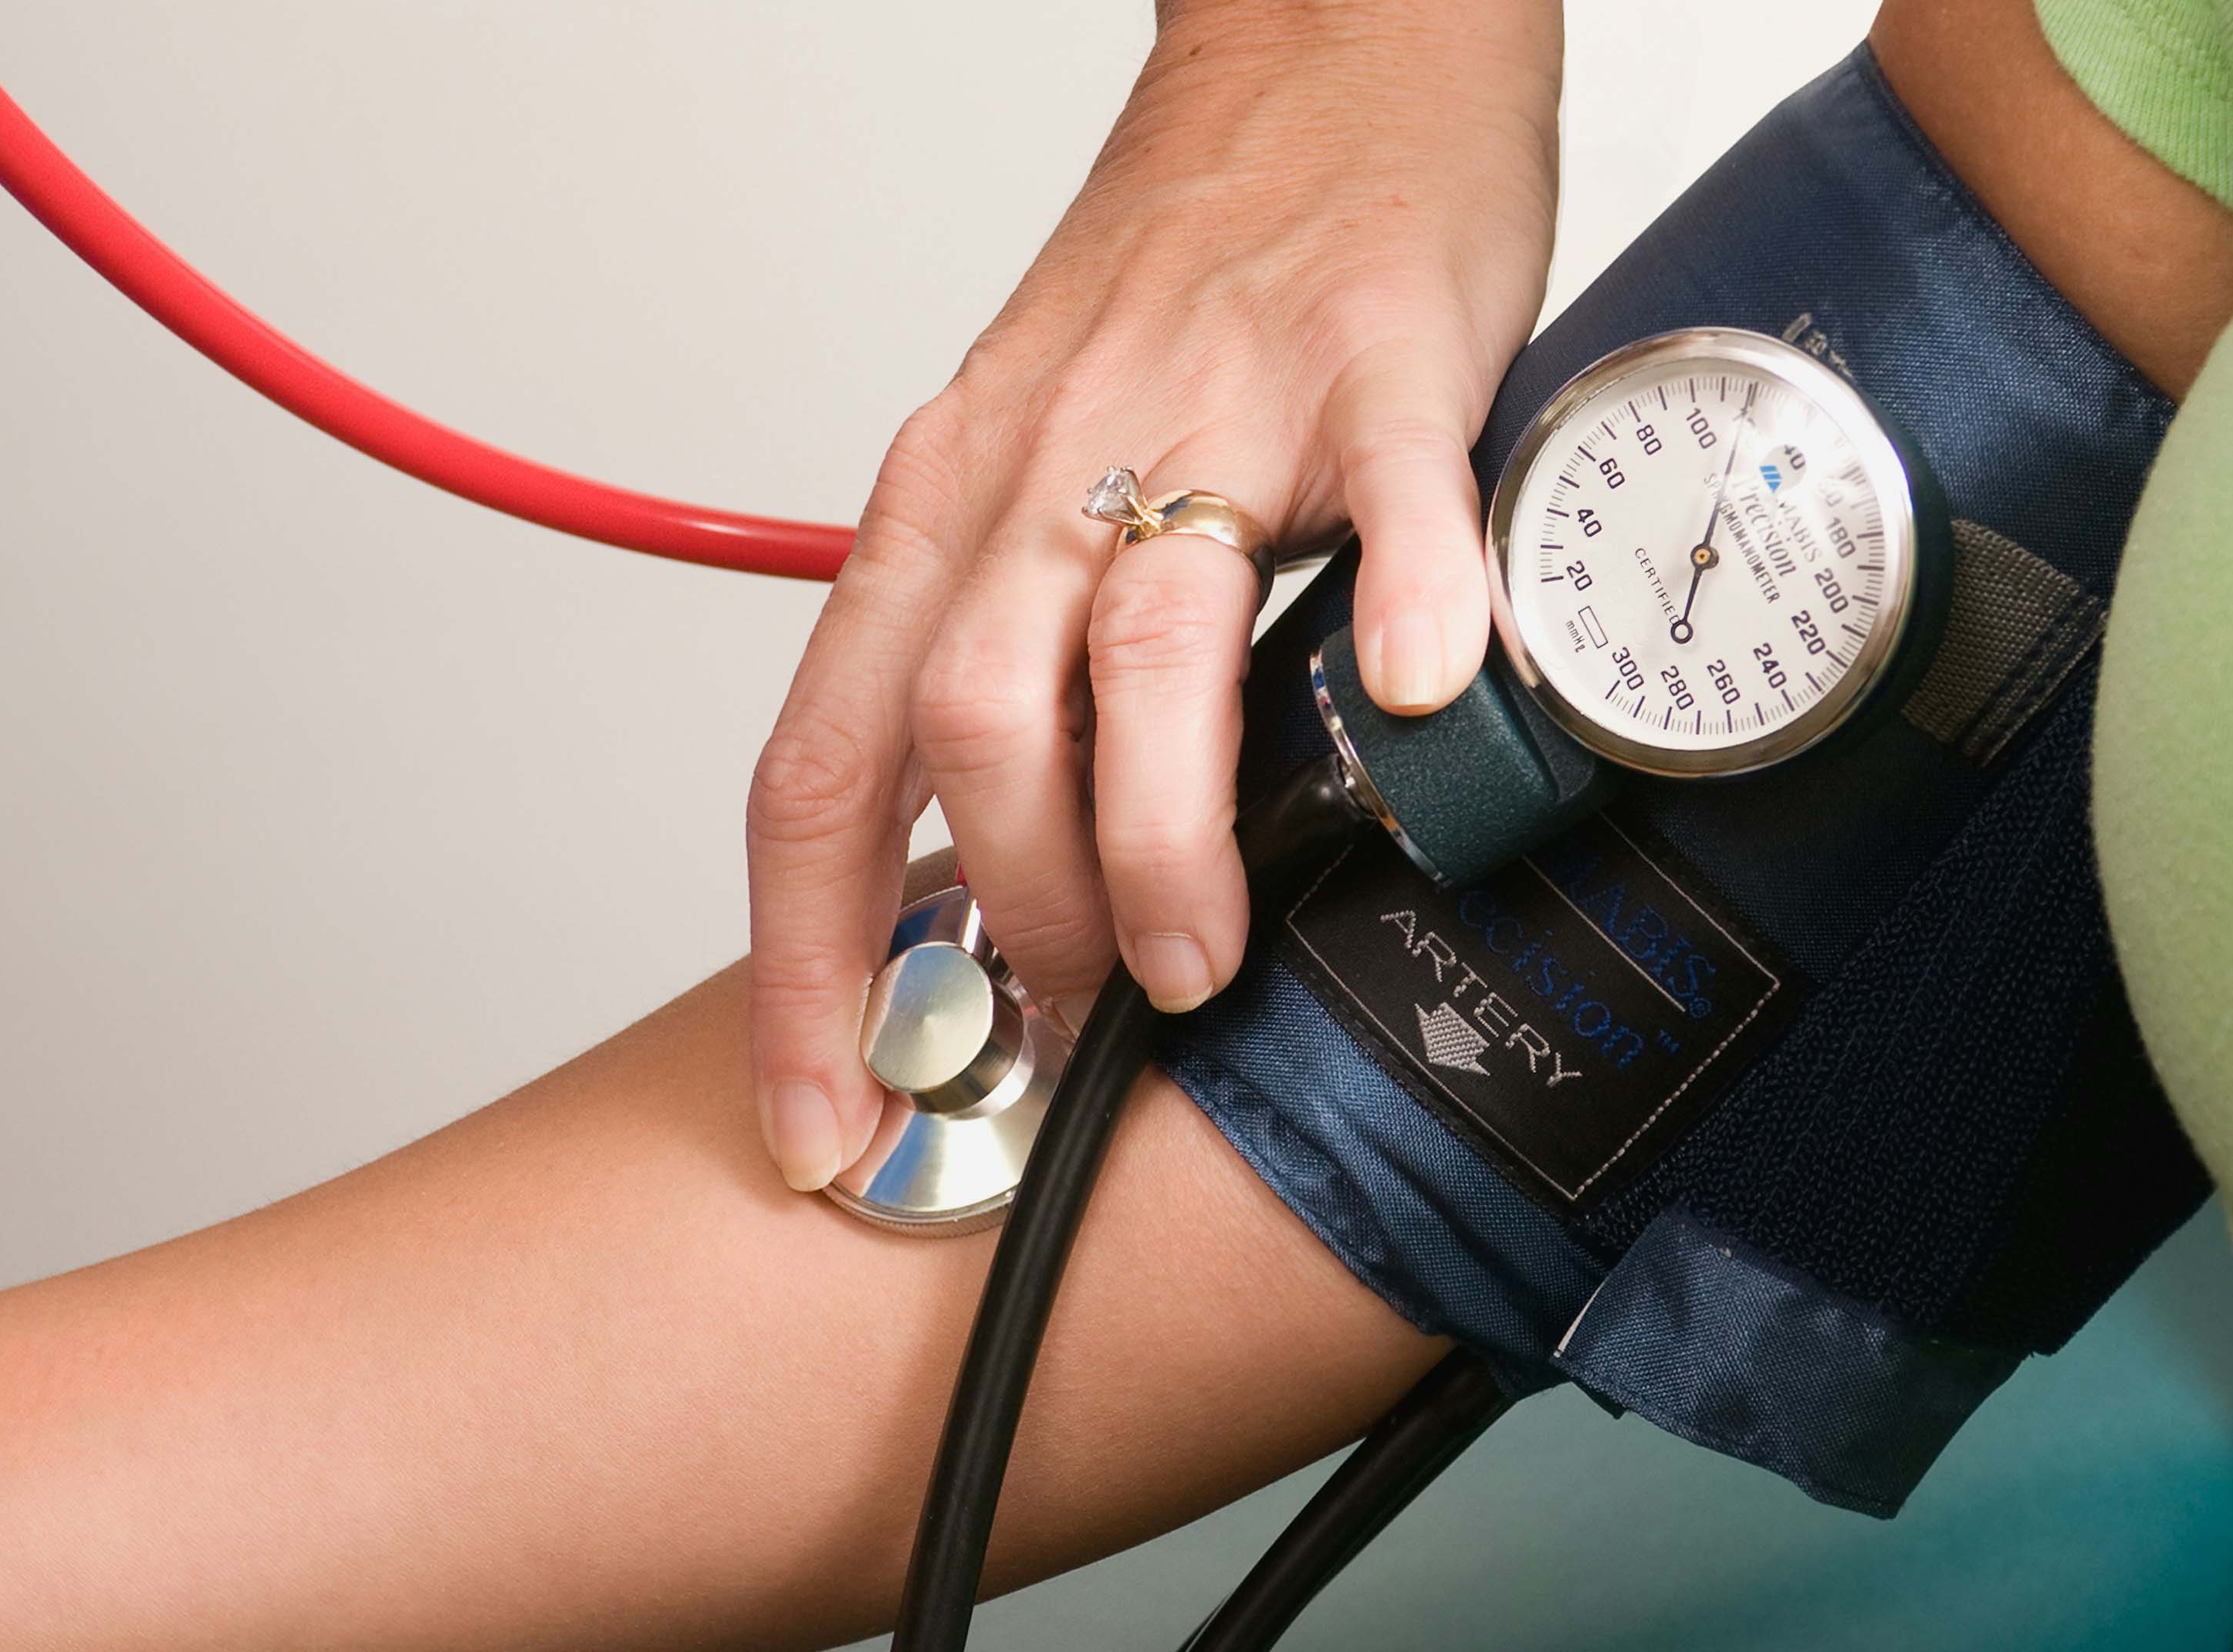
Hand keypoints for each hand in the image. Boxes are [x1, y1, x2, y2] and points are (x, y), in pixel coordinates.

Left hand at [745, 0, 1561, 1188]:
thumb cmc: (1172, 284)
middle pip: (971, 729)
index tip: (826, 1120)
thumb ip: (1000, 658)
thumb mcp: (1017, 468)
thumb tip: (1004, 880)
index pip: (822, 767)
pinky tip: (1427, 699)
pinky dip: (1411, 604)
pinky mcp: (1375, 362)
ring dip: (1162, 836)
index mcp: (942, 509)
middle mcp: (1043, 466)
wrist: (1317, 60)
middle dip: (1013, 921)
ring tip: (1203, 958)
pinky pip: (1388, 494)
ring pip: (1143, 647)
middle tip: (1081, 1021)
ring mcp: (1214, 409)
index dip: (806, 967)